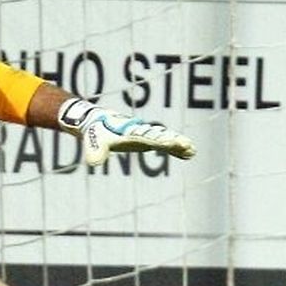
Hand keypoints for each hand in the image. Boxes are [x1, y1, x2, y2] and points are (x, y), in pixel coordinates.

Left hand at [58, 98, 195, 165]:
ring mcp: (146, 136)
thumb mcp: (94, 142)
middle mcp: (141, 132)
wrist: (99, 121)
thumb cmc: (98, 131)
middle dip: (172, 141)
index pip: (147, 136)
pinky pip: (164, 144)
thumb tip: (94, 163)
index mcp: (130, 132)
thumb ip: (95, 151)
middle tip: (187, 145)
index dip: (158, 140)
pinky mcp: (147, 140)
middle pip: (160, 137)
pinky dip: (175, 149)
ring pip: (165, 139)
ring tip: (192, 151)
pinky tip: (188, 154)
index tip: (170, 142)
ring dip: (177, 145)